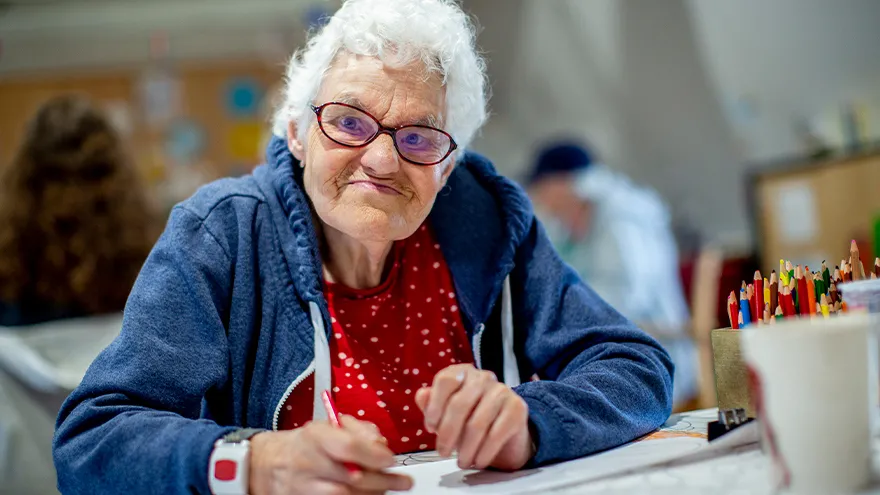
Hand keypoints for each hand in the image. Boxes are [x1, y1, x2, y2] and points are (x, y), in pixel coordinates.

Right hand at [248, 416, 412, 494]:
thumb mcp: (328, 425)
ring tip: (387, 488)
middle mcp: (308, 462)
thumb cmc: (304, 443)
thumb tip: (381, 443)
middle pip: (352, 477)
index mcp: (315, 436)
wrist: (267, 465)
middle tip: (402, 481)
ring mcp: (303, 487)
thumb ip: (358, 429)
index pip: (348, 446)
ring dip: (372, 493)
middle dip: (382, 480)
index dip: (374, 455)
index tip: (391, 459)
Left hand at [414, 364, 532, 470]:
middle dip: (447, 433)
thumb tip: (421, 396)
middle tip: (442, 452)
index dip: (434, 406)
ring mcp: (502, 391)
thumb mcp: (445, 414)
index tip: (430, 428)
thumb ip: (431, 405)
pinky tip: (478, 461)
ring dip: (466, 448)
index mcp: (463, 372)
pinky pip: (496, 434)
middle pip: (460, 403)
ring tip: (461, 462)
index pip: (446, 380)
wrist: (504, 436)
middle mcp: (483, 377)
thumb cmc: (469, 421)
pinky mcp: (517, 408)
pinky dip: (484, 452)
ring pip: (477, 423)